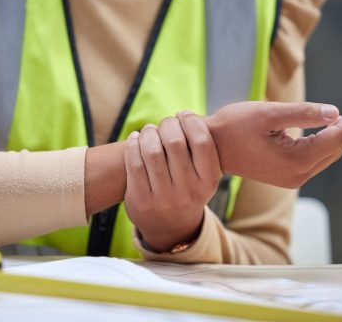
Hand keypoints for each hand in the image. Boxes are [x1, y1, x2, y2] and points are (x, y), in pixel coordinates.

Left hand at [123, 114, 221, 251]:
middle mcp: (188, 191)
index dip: (191, 121)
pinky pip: (134, 163)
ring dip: (148, 132)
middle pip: (175, 142)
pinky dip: (133, 144)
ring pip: (152, 151)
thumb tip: (183, 116)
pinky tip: (136, 139)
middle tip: (165, 123)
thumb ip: (200, 148)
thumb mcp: (204, 174)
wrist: (171, 226)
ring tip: (149, 130)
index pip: (202, 141)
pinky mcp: (141, 200)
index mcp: (208, 181)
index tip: (183, 115)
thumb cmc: (189, 186)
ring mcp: (163, 198)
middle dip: (167, 124)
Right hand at [205, 89, 341, 187]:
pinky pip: (317, 155)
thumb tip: (336, 113)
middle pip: (338, 146)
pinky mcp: (287, 174)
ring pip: (329, 152)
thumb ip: (303, 113)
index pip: (338, 136)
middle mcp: (299, 174)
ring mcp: (293, 177)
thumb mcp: (268, 113)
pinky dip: (330, 139)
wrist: (209, 148)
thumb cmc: (233, 126)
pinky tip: (337, 125)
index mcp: (296, 160)